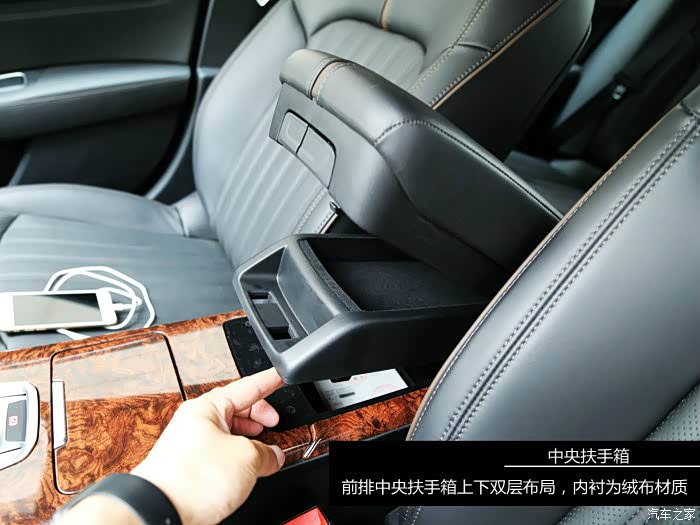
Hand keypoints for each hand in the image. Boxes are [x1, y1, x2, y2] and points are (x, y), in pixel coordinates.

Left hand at [131, 368, 285, 524]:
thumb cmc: (191, 479)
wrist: (159, 511)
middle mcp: (195, 421)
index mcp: (207, 407)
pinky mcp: (187, 466)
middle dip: (259, 417)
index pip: (247, 386)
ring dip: (249, 441)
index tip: (281, 375)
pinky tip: (245, 471)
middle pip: (237, 409)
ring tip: (263, 453)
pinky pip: (218, 453)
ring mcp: (189, 444)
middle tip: (275, 423)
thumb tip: (274, 456)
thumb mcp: (246, 458)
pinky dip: (235, 458)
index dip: (269, 381)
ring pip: (227, 433)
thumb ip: (266, 453)